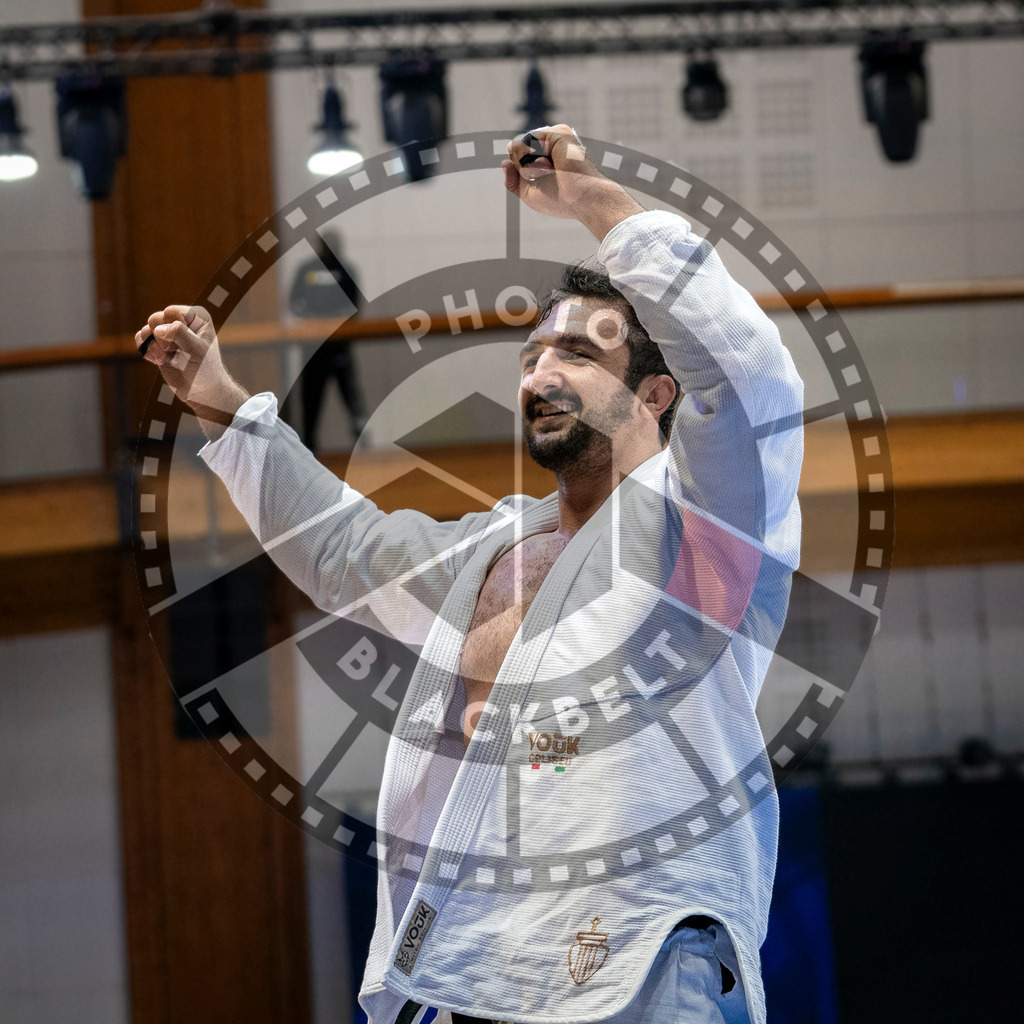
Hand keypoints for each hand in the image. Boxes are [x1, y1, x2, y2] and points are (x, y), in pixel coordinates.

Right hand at [135, 305, 247, 439]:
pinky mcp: (156, 343)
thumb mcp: (197, 351)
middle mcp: (180, 320)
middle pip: (155, 319)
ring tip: (170, 357)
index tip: (188, 344)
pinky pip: (140, 339)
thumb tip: (158, 329)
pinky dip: (148, 352)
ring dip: (155, 348)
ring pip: (146, 329)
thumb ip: (180, 334)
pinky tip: (162, 361)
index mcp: (196, 316)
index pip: (171, 312)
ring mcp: (167, 331)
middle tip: (177, 351)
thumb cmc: (205, 370)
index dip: (174, 329)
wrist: (200, 391)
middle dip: (163, 339)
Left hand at [502, 124, 644, 240]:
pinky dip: (534, 158)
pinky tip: (550, 165)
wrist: (582, 198)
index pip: (517, 156)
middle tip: (547, 177)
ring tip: (550, 172)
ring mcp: (554, 137)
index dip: (518, 170)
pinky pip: (529, 140)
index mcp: (545, 158)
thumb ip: (513, 180)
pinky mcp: (559, 132)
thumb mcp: (529, 194)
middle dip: (523, 169)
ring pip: (521, 144)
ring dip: (528, 165)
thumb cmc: (561, 200)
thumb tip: (504, 162)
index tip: (536, 181)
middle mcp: (550, 145)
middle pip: (516, 149)